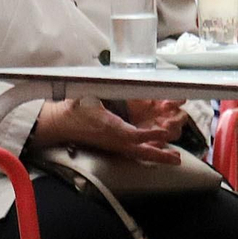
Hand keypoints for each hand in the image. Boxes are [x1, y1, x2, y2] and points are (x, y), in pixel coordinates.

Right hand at [30, 96, 180, 164]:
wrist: (60, 123)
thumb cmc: (76, 107)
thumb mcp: (90, 95)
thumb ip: (106, 89)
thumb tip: (119, 80)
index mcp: (109, 126)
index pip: (132, 134)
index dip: (149, 134)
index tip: (165, 133)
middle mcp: (114, 139)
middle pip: (140, 151)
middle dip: (159, 156)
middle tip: (176, 159)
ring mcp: (113, 144)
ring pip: (139, 153)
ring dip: (157, 156)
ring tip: (174, 158)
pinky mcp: (113, 145)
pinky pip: (133, 152)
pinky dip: (147, 152)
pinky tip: (159, 151)